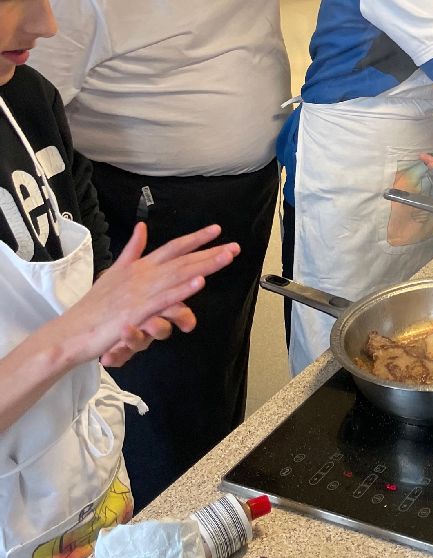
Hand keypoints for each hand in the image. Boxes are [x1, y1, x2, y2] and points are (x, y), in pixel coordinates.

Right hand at [55, 223, 239, 369]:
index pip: (173, 247)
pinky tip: (199, 283)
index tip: (217, 230)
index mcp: (140, 266)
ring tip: (225, 257)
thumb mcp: (115, 271)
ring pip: (178, 275)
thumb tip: (141, 228)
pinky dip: (182, 290)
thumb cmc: (95, 305)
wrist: (74, 330)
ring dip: (203, 265)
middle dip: (210, 252)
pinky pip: (164, 299)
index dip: (195, 238)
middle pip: (182, 260)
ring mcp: (141, 292)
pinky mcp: (138, 311)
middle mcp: (143, 275)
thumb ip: (132, 250)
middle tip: (234, 247)